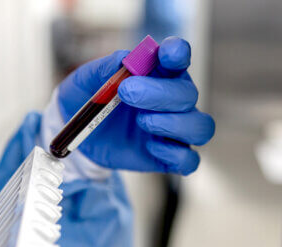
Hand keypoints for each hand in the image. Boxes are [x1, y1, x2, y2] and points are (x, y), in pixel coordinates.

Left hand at [58, 37, 214, 174]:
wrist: (80, 133)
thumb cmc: (89, 99)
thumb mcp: (87, 80)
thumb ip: (105, 68)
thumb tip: (125, 60)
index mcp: (158, 73)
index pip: (179, 56)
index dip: (178, 53)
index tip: (166, 55)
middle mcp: (172, 99)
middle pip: (189, 94)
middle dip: (160, 94)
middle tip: (127, 93)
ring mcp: (173, 129)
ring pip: (201, 127)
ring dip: (174, 124)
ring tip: (143, 122)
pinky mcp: (168, 155)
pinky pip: (189, 159)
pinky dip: (176, 155)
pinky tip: (150, 147)